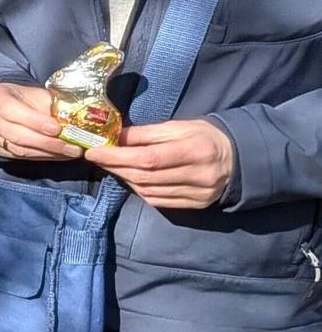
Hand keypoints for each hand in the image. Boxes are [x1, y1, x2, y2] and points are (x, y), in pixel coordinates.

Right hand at [0, 82, 83, 161]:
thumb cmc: (17, 97)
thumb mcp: (30, 92)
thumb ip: (47, 103)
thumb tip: (73, 118)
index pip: (10, 109)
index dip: (34, 120)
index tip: (57, 128)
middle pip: (15, 134)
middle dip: (47, 143)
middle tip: (72, 147)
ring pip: (18, 149)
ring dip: (47, 153)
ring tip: (71, 153)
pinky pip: (19, 157)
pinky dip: (42, 157)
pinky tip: (59, 155)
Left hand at [87, 119, 234, 208]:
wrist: (238, 158)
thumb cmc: (204, 137)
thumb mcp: (178, 127)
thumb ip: (145, 134)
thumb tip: (113, 138)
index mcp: (196, 151)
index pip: (148, 158)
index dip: (117, 157)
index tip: (93, 152)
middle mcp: (199, 176)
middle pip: (145, 177)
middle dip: (116, 167)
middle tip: (98, 158)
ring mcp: (199, 194)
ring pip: (148, 191)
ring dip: (125, 179)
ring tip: (113, 166)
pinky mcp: (196, 204)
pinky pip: (158, 201)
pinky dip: (140, 190)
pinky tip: (133, 179)